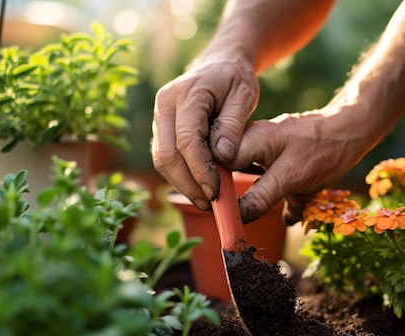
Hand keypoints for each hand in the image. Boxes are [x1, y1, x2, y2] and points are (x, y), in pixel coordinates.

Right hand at [151, 58, 259, 210]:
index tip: (217, 190)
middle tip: (210, 203)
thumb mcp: (244, 96)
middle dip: (188, 183)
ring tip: (206, 201)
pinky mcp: (161, 128)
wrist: (219, 64)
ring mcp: (159, 117)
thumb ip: (233, 125)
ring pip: (162, 159)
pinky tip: (199, 188)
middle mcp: (165, 104)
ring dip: (182, 184)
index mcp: (187, 93)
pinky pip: (164, 157)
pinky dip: (180, 176)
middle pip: (168, 154)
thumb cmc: (235, 79)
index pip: (187, 140)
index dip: (200, 170)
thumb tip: (223, 158)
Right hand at [226, 104, 382, 224]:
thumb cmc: (322, 150)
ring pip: (240, 175)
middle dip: (227, 195)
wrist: (350, 132)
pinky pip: (258, 175)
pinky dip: (263, 191)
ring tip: (248, 213)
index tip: (220, 213)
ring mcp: (260, 147)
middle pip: (224, 171)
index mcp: (248, 140)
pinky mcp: (273, 156)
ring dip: (245, 194)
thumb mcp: (291, 178)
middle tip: (232, 219)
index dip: (214, 190)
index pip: (216, 166)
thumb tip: (238, 219)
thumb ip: (261, 197)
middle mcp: (249, 140)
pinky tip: (275, 206)